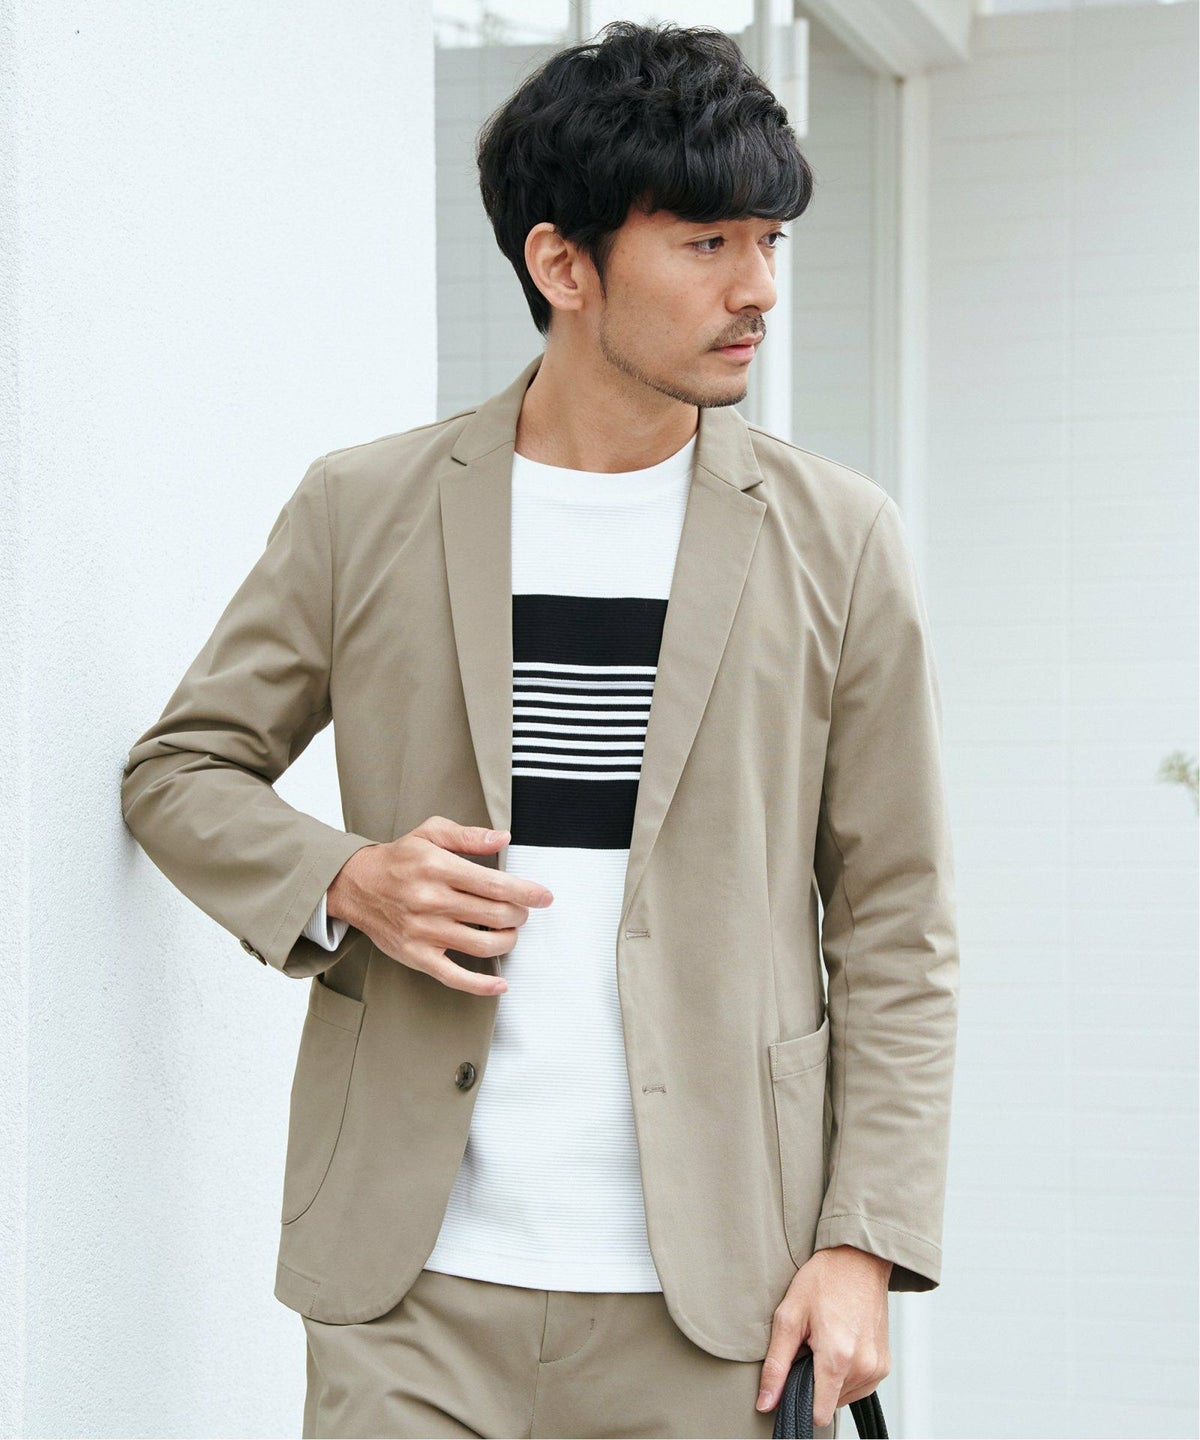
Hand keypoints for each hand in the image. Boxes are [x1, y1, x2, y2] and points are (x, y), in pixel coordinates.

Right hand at [326, 815, 552, 996]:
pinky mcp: (417, 956)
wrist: (357, 886)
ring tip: (510, 932)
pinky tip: (500, 984)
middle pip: (495, 915)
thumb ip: (468, 835)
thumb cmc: (400, 859)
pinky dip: (481, 985)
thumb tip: (503, 838)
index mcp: (438, 868)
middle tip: (521, 911)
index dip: (526, 892)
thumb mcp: (431, 833)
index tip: (544, 896)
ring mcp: (424, 932)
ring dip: (508, 940)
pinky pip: (454, 977)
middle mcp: (432, 901)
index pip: (495, 884)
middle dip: (519, 915)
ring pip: (483, 945)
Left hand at [756, 1245, 891, 1427]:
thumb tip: (765, 1403)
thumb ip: (776, 1365)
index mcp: (838, 1358)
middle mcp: (863, 1367)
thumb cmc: (823, 1280)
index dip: (800, 1403)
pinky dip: (846, 1373)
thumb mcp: (789, 1316)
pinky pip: (859, 1386)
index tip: (792, 1381)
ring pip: (844, 1397)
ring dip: (831, 1378)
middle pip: (830, 1404)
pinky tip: (840, 1344)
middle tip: (810, 1347)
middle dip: (815, 1382)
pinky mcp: (885, 1364)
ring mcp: (877, 1367)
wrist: (858, 1259)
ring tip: (826, 1342)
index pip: (819, 1415)